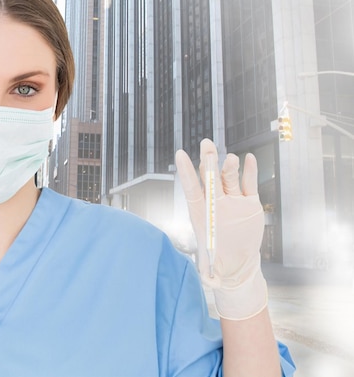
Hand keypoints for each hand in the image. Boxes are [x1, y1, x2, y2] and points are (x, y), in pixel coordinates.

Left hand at [175, 138, 267, 319]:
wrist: (237, 263)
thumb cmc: (218, 263)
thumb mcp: (211, 270)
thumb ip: (209, 274)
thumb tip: (210, 284)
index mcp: (201, 213)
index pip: (191, 189)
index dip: (186, 172)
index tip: (179, 154)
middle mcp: (216, 203)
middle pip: (210, 178)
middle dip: (207, 162)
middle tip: (206, 144)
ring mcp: (232, 201)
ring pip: (229, 179)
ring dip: (229, 167)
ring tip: (229, 157)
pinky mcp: (249, 203)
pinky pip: (249, 184)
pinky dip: (250, 172)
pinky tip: (249, 159)